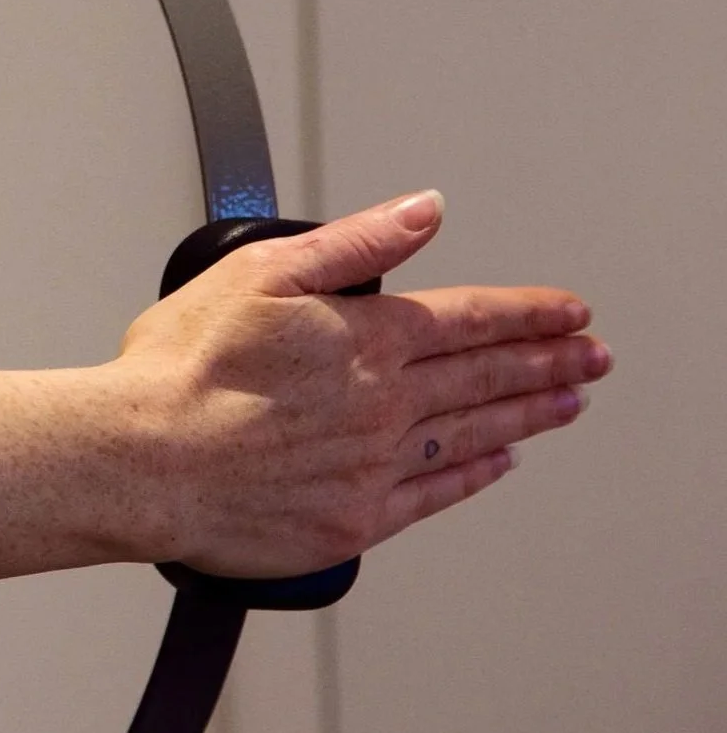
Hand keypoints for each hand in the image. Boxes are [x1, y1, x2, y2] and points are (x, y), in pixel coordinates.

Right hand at [114, 190, 610, 577]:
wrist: (139, 462)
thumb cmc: (180, 370)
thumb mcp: (260, 272)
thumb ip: (353, 243)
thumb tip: (422, 212)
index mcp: (365, 339)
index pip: (470, 318)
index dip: (529, 313)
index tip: (570, 312)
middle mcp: (383, 404)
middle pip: (486, 377)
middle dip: (548, 362)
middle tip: (592, 357)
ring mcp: (373, 467)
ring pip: (472, 433)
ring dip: (527, 414)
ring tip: (566, 404)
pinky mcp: (350, 520)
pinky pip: (433, 495)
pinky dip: (473, 475)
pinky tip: (495, 465)